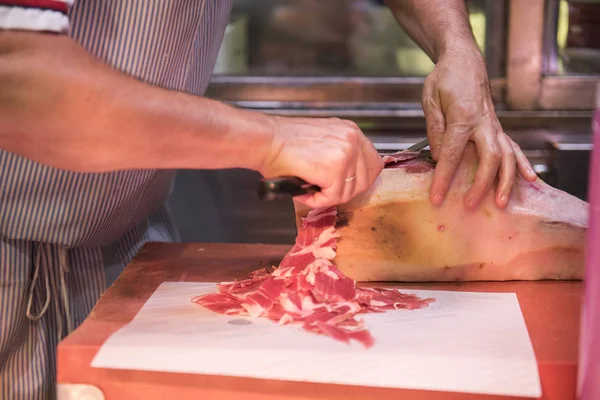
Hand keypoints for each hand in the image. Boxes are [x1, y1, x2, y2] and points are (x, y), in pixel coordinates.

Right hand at [259, 116, 383, 208]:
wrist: (266, 141)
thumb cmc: (283, 142)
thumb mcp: (322, 140)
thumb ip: (339, 153)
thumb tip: (348, 176)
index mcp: (350, 131)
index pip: (373, 163)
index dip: (360, 180)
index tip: (346, 186)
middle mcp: (352, 140)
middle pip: (365, 181)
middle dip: (343, 192)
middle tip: (322, 191)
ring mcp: (345, 154)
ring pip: (348, 192)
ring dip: (327, 196)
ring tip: (308, 189)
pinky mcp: (335, 169)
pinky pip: (333, 198)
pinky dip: (316, 201)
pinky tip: (303, 191)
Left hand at [422, 47, 537, 208]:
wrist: (464, 60)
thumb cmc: (444, 79)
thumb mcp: (430, 100)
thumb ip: (435, 129)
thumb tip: (438, 156)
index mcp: (462, 117)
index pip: (451, 154)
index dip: (444, 178)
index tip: (436, 197)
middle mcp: (483, 123)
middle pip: (490, 158)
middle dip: (482, 184)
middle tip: (471, 205)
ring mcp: (494, 126)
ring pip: (507, 156)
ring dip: (506, 181)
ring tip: (501, 203)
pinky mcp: (498, 128)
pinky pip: (514, 148)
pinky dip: (523, 165)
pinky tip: (529, 180)